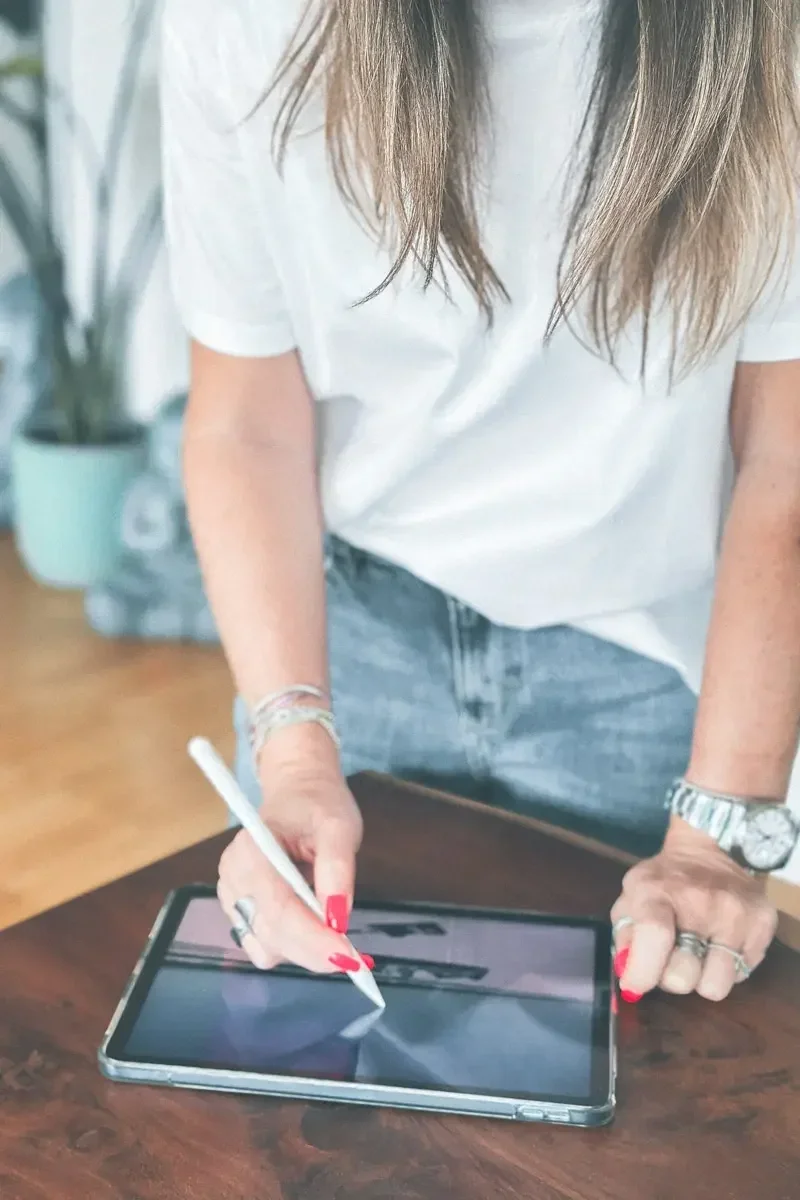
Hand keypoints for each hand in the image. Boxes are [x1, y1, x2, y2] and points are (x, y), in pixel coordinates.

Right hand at [217, 765, 364, 973]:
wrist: (297, 793)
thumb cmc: (317, 805)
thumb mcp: (339, 826)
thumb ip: (337, 868)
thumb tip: (337, 916)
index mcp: (251, 852)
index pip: (278, 910)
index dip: (314, 939)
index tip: (349, 957)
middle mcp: (233, 879)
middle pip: (271, 936)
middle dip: (315, 950)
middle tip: (355, 958)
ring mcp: (231, 898)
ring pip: (267, 948)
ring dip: (303, 949)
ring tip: (332, 927)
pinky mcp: (238, 912)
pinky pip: (264, 946)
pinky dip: (292, 946)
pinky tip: (313, 927)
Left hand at [610, 820, 778, 1002]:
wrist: (708, 851)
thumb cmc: (663, 882)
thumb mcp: (632, 897)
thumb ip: (626, 936)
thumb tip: (631, 979)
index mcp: (658, 891)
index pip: (654, 934)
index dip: (642, 971)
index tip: (636, 985)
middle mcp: (701, 901)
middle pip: (683, 975)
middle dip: (671, 977)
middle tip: (672, 959)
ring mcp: (737, 913)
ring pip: (716, 986)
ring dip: (702, 977)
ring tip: (698, 954)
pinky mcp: (763, 922)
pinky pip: (741, 975)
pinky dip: (727, 967)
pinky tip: (720, 944)